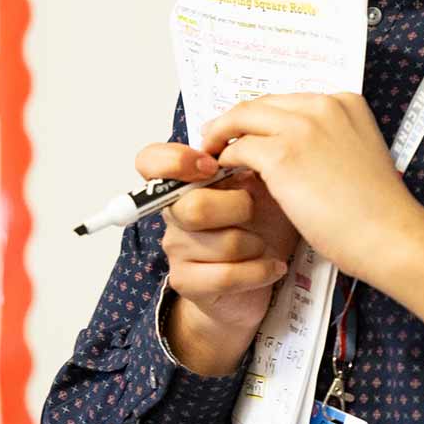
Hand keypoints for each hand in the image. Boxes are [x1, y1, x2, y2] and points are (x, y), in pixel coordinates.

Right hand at [133, 141, 300, 364]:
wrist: (258, 279)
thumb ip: (249, 162)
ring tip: (264, 245)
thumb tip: (247, 141)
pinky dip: (260, 271)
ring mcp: (176, 249)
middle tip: (255, 212)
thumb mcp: (263, 187)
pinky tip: (272, 267)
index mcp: (185, 183)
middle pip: (195, 206)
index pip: (150, 161)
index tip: (212, 166)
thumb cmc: (261, 227)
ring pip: (223, 243)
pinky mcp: (186, 282)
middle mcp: (173, 214)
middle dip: (240, 208)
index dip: (177, 161)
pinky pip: (227, 275)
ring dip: (256, 244)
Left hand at [197, 93, 423, 287]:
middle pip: (261, 104)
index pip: (288, 101)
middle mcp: (323, 105)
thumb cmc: (378, 209)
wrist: (390, 235)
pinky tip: (224, 174)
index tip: (248, 133)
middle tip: (216, 141)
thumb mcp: (357, 155)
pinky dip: (225, 160)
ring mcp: (302, 128)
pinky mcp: (282, 156)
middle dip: (234, 122)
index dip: (263, 118)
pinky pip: (237, 149)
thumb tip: (288, 152)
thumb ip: (327, 142)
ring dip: (221, 137)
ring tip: (210, 156)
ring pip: (242, 119)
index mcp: (345, 102)